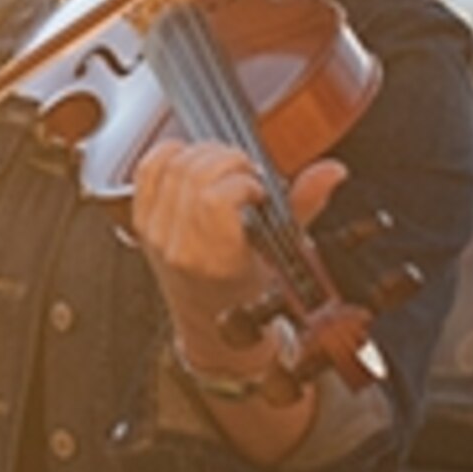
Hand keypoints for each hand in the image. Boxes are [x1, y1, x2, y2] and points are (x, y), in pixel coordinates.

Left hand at [131, 140, 345, 364]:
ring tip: (227, 167)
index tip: (259, 189)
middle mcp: (179, 247)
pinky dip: (172, 154)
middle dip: (228, 159)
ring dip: (205, 153)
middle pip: (194, 172)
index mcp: (216, 260)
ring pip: (172, 166)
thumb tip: (331, 171)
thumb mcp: (281, 254)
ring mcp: (156, 233)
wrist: (209, 318)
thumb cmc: (247, 291)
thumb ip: (304, 206)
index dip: (240, 181)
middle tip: (247, 171)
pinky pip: (147, 170)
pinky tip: (195, 161)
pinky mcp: (141, 220)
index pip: (215, 199)